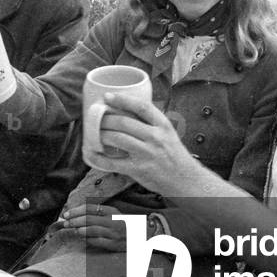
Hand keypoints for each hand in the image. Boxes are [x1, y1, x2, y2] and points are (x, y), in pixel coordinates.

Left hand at [55, 203, 127, 250]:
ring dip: (80, 229)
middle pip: (89, 219)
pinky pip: (97, 241)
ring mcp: (113, 233)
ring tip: (73, 230)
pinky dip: (87, 239)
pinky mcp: (114, 244)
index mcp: (112, 211)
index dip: (76, 211)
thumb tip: (77, 214)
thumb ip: (98, 213)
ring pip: (92, 230)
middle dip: (75, 220)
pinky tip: (82, 238)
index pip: (90, 208)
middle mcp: (113, 221)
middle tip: (65, 223)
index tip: (66, 214)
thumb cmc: (122, 224)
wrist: (141, 236)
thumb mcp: (113, 214)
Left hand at [84, 93, 202, 192]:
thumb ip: (151, 122)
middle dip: (105, 119)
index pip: (142, 107)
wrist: (185, 180)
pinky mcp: (138, 170)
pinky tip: (91, 153)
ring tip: (93, 133)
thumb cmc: (173, 154)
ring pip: (116, 139)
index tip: (107, 96)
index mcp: (163, 125)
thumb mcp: (168, 133)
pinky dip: (98, 157)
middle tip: (96, 118)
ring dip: (100, 134)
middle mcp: (155, 138)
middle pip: (124, 122)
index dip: (122, 99)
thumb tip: (125, 109)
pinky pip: (112, 162)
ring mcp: (146, 154)